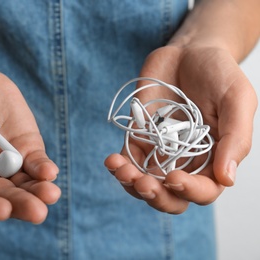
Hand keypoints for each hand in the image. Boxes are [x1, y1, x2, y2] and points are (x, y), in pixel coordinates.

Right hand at [0, 65, 59, 222]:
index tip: (2, 209)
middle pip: (4, 198)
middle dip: (21, 205)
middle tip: (37, 212)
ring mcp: (9, 164)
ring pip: (25, 185)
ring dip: (38, 192)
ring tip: (50, 194)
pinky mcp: (27, 148)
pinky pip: (37, 162)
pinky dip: (43, 168)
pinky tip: (49, 173)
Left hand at [105, 45, 256, 213]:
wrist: (189, 52)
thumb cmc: (219, 73)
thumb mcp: (237, 99)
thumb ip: (236, 138)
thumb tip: (227, 179)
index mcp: (214, 159)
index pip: (204, 190)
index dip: (189, 192)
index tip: (173, 178)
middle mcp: (186, 161)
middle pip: (171, 196)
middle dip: (155, 196)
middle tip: (142, 183)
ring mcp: (161, 151)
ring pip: (144, 183)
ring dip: (130, 184)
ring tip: (121, 170)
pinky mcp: (140, 138)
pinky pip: (128, 160)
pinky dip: (118, 165)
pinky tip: (112, 160)